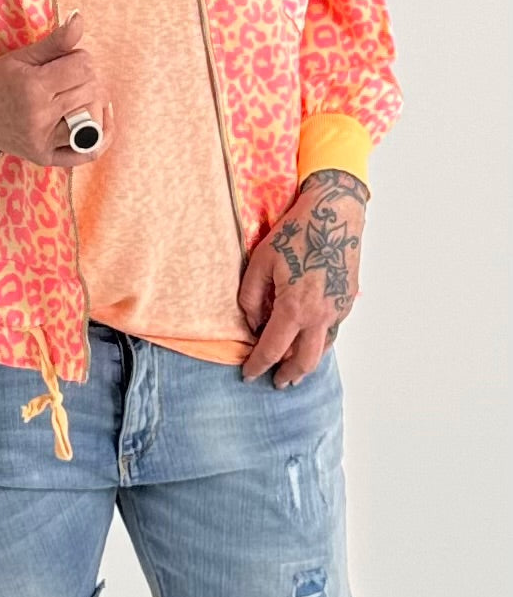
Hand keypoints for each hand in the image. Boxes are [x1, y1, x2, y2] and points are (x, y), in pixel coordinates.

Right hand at [0, 10, 113, 168]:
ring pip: (93, 120)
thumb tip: (80, 18)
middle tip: (73, 78)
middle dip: (87, 79)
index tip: (69, 60)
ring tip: (82, 97)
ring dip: (94, 105)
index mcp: (34, 87)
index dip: (80, 59)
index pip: (83, 68)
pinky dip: (100, 138)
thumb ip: (55, 41)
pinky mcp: (45, 157)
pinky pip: (87, 152)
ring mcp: (43, 141)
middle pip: (91, 91)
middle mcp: (40, 116)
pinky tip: (101, 122)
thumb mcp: (23, 57)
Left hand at [237, 168, 368, 385]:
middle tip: (276, 382)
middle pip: (303, 362)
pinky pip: (331, 330)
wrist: (335, 213)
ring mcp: (338, 310)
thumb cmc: (296, 232)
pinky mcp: (348, 301)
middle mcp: (320, 315)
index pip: (271, 349)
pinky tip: (308, 339)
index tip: (248, 373)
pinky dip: (318, 341)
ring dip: (305, 362)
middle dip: (287, 376)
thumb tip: (255, 324)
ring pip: (321, 349)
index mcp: (294, 307)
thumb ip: (252, 299)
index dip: (257, 365)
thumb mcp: (261, 262)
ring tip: (292, 368)